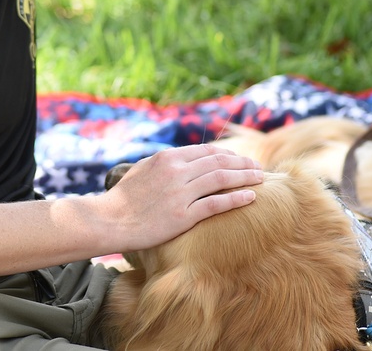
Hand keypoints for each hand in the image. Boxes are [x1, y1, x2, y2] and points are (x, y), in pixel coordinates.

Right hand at [94, 144, 262, 252]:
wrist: (110, 219)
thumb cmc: (123, 197)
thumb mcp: (142, 169)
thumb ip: (163, 163)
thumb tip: (179, 159)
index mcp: (168, 158)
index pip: (206, 151)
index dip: (227, 154)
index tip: (239, 159)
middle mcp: (177, 171)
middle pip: (219, 162)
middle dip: (242, 163)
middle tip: (259, 167)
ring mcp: (181, 193)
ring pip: (222, 179)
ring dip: (245, 177)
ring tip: (261, 179)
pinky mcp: (183, 216)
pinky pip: (216, 204)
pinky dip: (236, 198)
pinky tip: (250, 197)